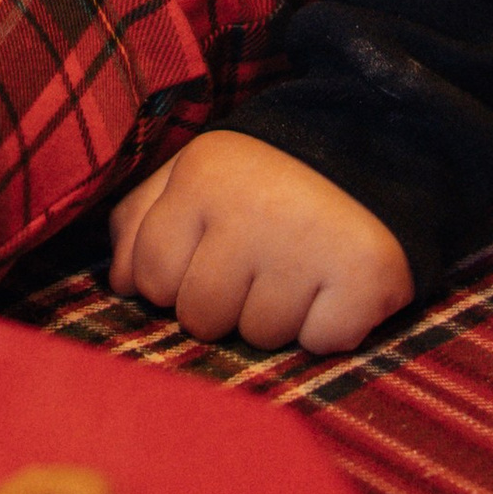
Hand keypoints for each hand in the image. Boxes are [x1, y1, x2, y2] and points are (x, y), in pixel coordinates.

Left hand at [108, 129, 411, 354]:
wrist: (373, 150)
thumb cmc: (264, 178)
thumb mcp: (194, 175)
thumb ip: (141, 220)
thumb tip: (118, 283)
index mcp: (202, 176)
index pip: (150, 277)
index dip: (174, 282)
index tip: (205, 257)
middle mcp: (252, 207)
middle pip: (201, 317)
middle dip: (224, 305)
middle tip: (257, 264)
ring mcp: (309, 245)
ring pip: (260, 336)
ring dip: (277, 316)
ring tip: (297, 269)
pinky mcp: (364, 278)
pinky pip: (319, 343)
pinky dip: (327, 327)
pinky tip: (333, 285)